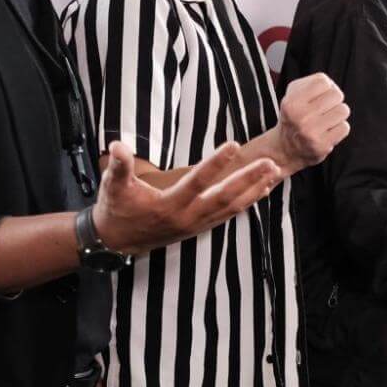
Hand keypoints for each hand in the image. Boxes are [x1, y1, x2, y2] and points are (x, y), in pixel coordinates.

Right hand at [93, 140, 282, 255]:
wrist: (117, 242)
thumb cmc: (116, 209)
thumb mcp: (112, 186)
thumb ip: (119, 166)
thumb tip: (117, 145)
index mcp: (169, 205)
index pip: (198, 182)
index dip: (216, 163)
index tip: (234, 145)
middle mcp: (187, 217)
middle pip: (225, 197)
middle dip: (249, 179)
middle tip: (270, 163)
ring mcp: (196, 225)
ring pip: (232, 208)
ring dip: (254, 190)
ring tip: (274, 173)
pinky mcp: (200, 228)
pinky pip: (228, 214)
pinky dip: (246, 202)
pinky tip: (261, 190)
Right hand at [274, 72, 351, 171]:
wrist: (287, 147)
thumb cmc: (295, 115)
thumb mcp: (293, 94)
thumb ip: (311, 82)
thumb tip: (330, 84)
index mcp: (292, 103)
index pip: (323, 81)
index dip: (326, 86)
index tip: (320, 95)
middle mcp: (300, 118)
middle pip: (336, 95)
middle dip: (334, 100)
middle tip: (325, 108)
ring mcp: (311, 133)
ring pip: (343, 110)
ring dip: (338, 114)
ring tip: (327, 119)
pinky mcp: (322, 146)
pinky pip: (345, 127)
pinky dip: (339, 128)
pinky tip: (328, 131)